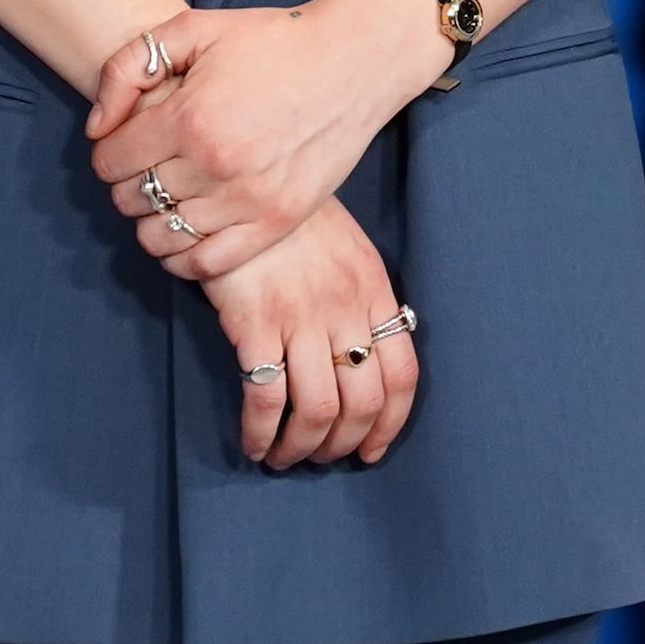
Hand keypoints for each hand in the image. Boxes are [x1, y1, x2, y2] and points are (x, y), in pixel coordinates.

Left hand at [87, 0, 453, 283]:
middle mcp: (215, 166)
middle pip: (131, 200)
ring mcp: (248, 200)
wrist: (352, 60)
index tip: (122, 142)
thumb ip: (129, 67)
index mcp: (190, 118)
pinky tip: (184, 233)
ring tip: (163, 197)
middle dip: (125, 183)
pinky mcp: (277, 222)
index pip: (110, 161)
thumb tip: (97, 126)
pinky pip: (206, 265)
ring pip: (162, 236)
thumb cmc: (272, 40)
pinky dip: (182, 258)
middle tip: (143, 166)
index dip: (107, 151)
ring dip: (150, 220)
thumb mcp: (194, 28)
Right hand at [203, 202, 421, 471]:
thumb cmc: (293, 222)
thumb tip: (361, 361)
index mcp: (374, 291)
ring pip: (318, 410)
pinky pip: (266, 398)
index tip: (372, 452)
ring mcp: (301, 316)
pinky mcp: (255, 322)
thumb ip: (360, 301)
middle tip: (321, 459)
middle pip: (363, 402)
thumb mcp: (347, 251)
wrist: (242, 183)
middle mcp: (345, 308)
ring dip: (302, 448)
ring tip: (284, 458)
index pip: (402, 374)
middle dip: (343, 445)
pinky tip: (254, 444)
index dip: (390, 425)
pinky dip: (261, 433)